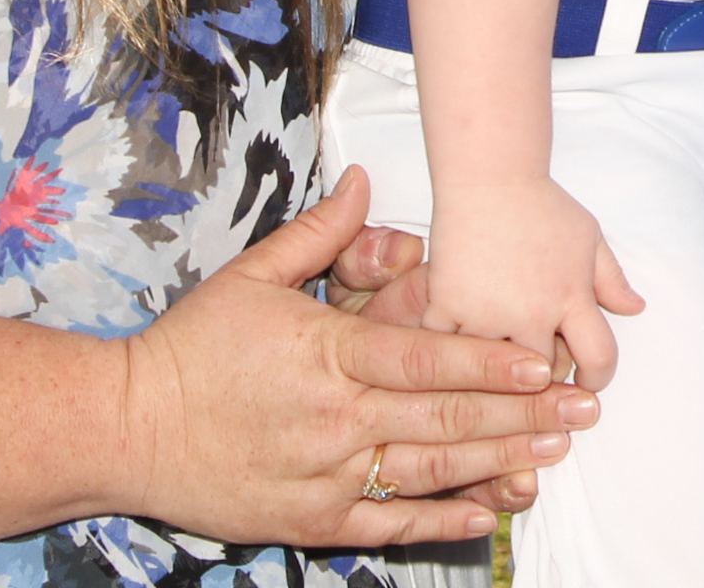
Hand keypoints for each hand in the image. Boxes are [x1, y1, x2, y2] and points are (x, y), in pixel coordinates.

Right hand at [110, 169, 597, 548]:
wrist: (122, 428)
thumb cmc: (190, 348)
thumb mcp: (252, 276)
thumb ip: (320, 235)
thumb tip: (363, 180)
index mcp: (326, 354)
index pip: (424, 359)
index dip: (488, 362)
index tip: (542, 359)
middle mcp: (335, 417)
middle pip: (444, 418)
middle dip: (521, 412)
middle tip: (581, 407)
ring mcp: (325, 474)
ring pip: (429, 471)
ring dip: (499, 462)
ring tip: (555, 451)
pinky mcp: (312, 520)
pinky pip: (390, 523)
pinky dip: (443, 520)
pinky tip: (490, 510)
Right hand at [424, 176, 644, 391]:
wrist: (488, 174)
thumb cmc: (541, 203)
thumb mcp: (588, 237)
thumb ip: (612, 278)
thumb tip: (637, 308)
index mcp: (572, 295)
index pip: (599, 359)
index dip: (599, 378)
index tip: (588, 381)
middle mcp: (532, 311)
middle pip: (545, 374)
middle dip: (548, 376)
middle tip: (539, 364)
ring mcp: (487, 312)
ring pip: (495, 372)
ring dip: (498, 368)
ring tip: (499, 355)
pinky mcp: (447, 305)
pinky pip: (446, 350)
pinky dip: (451, 351)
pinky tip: (457, 342)